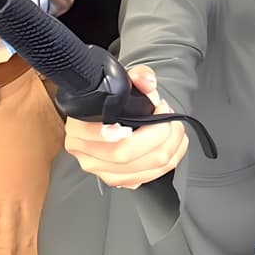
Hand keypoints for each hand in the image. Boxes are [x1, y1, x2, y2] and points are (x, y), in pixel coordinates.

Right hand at [64, 65, 187, 189]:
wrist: (107, 110)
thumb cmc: (113, 97)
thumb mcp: (124, 78)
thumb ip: (139, 75)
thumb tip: (147, 82)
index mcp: (80, 129)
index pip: (109, 137)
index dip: (140, 125)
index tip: (159, 108)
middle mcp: (86, 154)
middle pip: (126, 155)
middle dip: (159, 134)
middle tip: (169, 115)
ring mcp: (101, 171)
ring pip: (140, 171)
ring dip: (168, 149)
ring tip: (175, 128)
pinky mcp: (117, 179)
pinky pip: (146, 179)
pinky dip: (167, 163)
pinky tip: (174, 146)